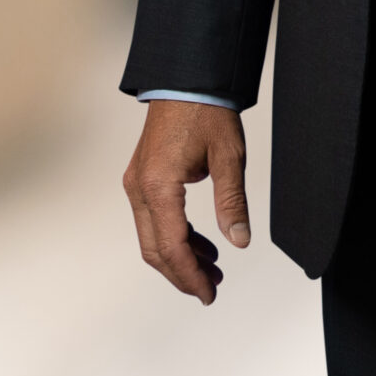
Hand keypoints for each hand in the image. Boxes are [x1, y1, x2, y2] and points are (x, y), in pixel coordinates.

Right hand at [124, 100, 249, 303]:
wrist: (186, 80)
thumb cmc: (207, 112)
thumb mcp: (229, 157)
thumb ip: (232, 202)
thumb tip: (239, 242)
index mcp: (158, 187)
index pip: (171, 247)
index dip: (190, 276)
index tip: (208, 294)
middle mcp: (139, 190)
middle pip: (155, 249)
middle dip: (183, 273)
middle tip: (211, 289)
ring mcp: (136, 184)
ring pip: (152, 237)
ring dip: (180, 257)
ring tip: (212, 269)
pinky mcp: (142, 179)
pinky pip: (154, 219)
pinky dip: (175, 236)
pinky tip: (201, 244)